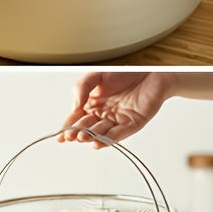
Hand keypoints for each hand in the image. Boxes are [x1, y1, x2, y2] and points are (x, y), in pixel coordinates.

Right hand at [60, 72, 178, 146]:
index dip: (68, 128)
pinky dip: (108, 139)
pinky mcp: (133, 123)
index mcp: (93, 103)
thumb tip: (75, 106)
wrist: (151, 70)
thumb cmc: (126, 71)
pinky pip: (119, 134)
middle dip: (78, 133)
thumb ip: (82, 87)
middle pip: (87, 128)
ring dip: (91, 137)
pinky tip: (98, 142)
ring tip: (83, 137)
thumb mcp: (97, 74)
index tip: (61, 135)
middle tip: (72, 136)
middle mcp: (104, 113)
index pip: (76, 119)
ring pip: (102, 132)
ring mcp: (118, 119)